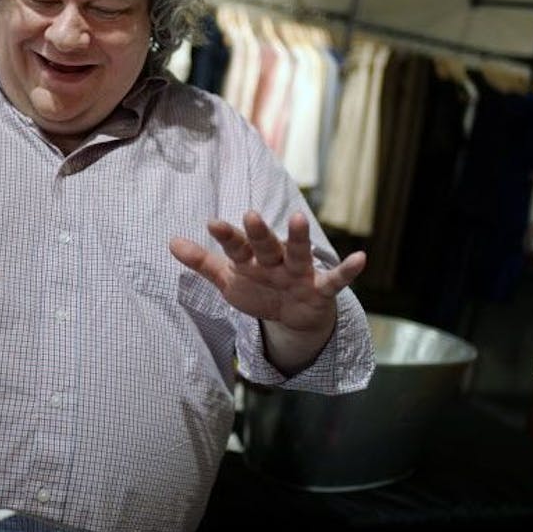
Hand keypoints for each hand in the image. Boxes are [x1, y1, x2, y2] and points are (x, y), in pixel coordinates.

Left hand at [169, 211, 365, 368]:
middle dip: (259, 233)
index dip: (226, 237)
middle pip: (266, 246)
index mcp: (252, 260)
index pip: (237, 247)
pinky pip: (334, 281)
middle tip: (250, 214)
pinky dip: (347, 270)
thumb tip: (171, 242)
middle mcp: (276, 262)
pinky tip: (361, 258)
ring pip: (297, 254)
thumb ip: (202, 263)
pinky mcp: (320, 289)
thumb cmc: (261, 290)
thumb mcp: (229, 281)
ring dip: (297, 239)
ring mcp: (299, 273)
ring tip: (298, 219)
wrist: (294, 316)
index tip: (211, 223)